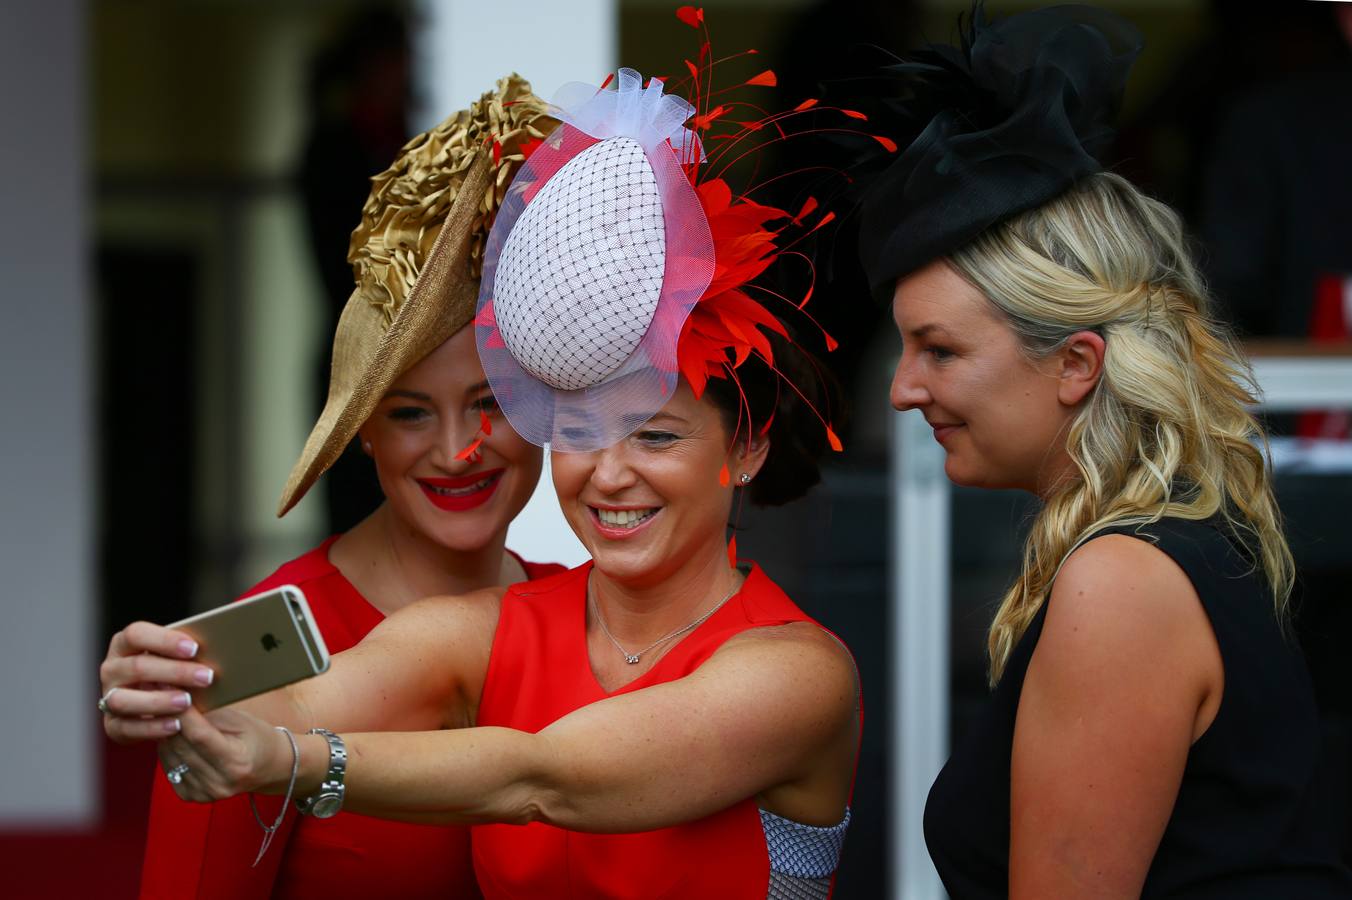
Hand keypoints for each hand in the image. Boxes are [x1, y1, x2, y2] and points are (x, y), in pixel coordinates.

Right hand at [99, 621, 215, 742]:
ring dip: (158, 701)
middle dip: (174, 672)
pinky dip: (151, 727)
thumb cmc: (176, 670)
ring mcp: (109, 697)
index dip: (164, 640)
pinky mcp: (113, 725)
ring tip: (187, 701)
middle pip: (136, 667)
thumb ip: (189, 651)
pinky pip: (126, 728)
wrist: (163, 703)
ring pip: (124, 699)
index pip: (136, 634)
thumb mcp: (180, 657)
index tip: (194, 648)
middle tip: (206, 676)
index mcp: (126, 644)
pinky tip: (175, 725)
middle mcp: (112, 669)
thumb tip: (221, 645)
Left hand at [157, 706, 297, 803]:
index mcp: (236, 762)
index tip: (172, 693)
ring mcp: (203, 792)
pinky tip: (177, 738)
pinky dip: (169, 750)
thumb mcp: (241, 720)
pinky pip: (168, 768)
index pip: (199, 735)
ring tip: (169, 716)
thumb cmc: (256, 737)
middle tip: (165, 700)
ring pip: (170, 756)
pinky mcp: (191, 796)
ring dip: (166, 734)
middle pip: (181, 746)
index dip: (183, 713)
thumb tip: (180, 699)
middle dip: (170, 720)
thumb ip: (210, 713)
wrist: (267, 767)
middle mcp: (218, 782)